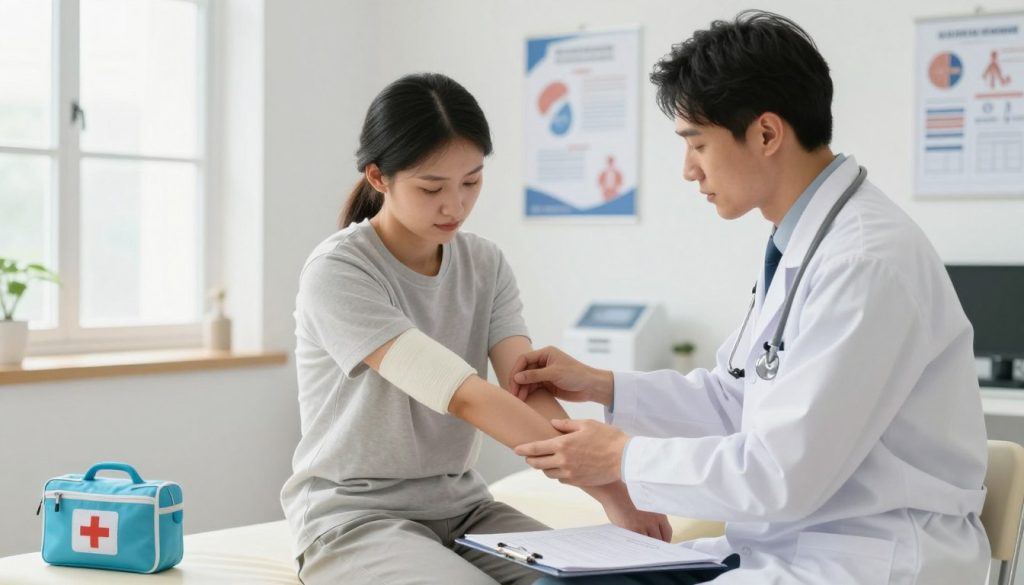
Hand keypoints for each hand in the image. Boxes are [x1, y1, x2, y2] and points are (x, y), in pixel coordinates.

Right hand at [508, 346, 612, 405]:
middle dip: (518, 381)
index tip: (513, 382)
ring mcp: (545, 373)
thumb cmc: (576, 375)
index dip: (516, 370)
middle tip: (514, 394)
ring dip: (522, 388)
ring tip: (519, 399)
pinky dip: (528, 392)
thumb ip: (535, 375)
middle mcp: (543, 362)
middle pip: (524, 370)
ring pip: (527, 380)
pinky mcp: (548, 384)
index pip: (524, 359)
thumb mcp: (554, 373)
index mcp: (545, 353)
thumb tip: (516, 377)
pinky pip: (534, 387)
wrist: (591, 387)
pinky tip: (525, 399)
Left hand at [514, 419, 628, 485]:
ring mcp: (570, 474)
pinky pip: (561, 479)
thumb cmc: (607, 437)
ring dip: (544, 467)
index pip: (535, 448)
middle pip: (538, 463)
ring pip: (548, 473)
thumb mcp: (586, 424)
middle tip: (529, 455)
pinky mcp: (578, 482)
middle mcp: (563, 461)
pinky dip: (558, 473)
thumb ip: (566, 425)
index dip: (523, 449)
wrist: (624, 458)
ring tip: (546, 460)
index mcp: (562, 445)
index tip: (515, 449)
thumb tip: (552, 424)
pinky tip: (562, 467)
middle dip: (530, 459)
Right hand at [601, 490, 672, 542]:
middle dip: (655, 546)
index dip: (664, 542)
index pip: (667, 533)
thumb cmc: (628, 502)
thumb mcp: (647, 510)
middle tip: (650, 549)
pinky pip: (637, 542)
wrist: (616, 495)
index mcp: (659, 514)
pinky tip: (633, 544)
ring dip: (645, 546)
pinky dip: (636, 545)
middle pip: (659, 540)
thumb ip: (653, 522)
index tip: (660, 546)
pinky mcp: (633, 529)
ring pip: (648, 543)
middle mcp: (654, 520)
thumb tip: (656, 539)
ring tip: (640, 548)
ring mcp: (643, 525)